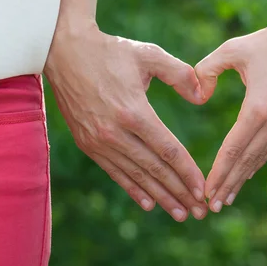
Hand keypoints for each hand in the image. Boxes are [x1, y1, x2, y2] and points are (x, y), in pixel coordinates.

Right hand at [44, 17, 207, 221]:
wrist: (63, 52)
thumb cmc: (111, 52)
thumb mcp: (149, 55)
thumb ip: (180, 74)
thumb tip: (203, 98)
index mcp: (133, 111)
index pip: (168, 151)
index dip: (188, 173)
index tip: (203, 189)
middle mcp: (114, 132)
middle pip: (154, 170)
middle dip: (179, 193)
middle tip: (199, 212)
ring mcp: (98, 141)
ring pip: (136, 176)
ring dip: (159, 197)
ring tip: (180, 213)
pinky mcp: (87, 143)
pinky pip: (115, 172)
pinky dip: (133, 189)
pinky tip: (148, 203)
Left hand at [195, 15, 266, 212]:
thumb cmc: (266, 40)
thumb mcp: (231, 50)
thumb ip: (207, 71)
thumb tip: (199, 96)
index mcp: (258, 106)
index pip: (234, 149)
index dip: (218, 172)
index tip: (205, 190)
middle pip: (247, 160)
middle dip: (228, 184)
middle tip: (211, 206)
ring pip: (261, 157)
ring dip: (243, 178)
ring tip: (226, 197)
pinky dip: (257, 163)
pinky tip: (246, 173)